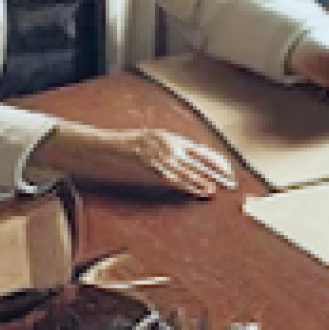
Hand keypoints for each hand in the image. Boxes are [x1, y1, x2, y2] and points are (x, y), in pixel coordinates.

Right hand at [42, 121, 233, 198]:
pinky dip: (191, 185)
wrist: (95, 148)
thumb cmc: (119, 150)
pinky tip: (203, 191)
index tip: (228, 174)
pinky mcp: (149, 167)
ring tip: (222, 190)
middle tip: (233, 184)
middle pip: (201, 160)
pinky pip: (175, 179)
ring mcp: (159, 155)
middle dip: (218, 173)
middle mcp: (167, 143)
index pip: (201, 151)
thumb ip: (167, 153)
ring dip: (208, 181)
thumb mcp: (148, 145)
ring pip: (191, 170)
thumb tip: (185, 165)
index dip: (217, 163)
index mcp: (168, 138)